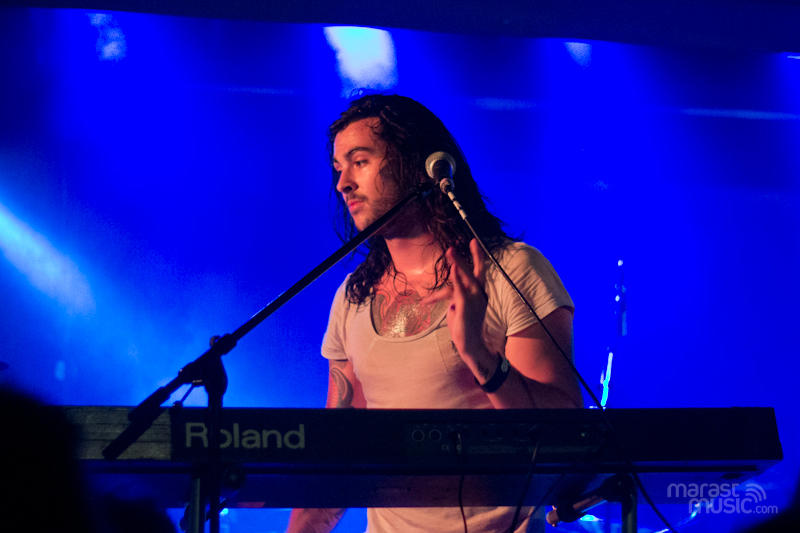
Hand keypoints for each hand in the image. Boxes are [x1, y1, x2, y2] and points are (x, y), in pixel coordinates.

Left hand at [439, 239, 487, 358]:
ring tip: (450, 251)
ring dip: (457, 263)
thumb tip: (448, 290)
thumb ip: (455, 296)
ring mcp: (474, 300)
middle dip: (471, 256)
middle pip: (475, 271)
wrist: (470, 345)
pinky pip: (460, 289)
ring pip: (466, 277)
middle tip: (469, 241)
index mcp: (480, 294)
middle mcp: (480, 295)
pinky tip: (453, 269)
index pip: (480, 272)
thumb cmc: (464, 328)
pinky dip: (456, 278)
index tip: (474, 242)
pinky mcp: (465, 306)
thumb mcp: (458, 307)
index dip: (478, 257)